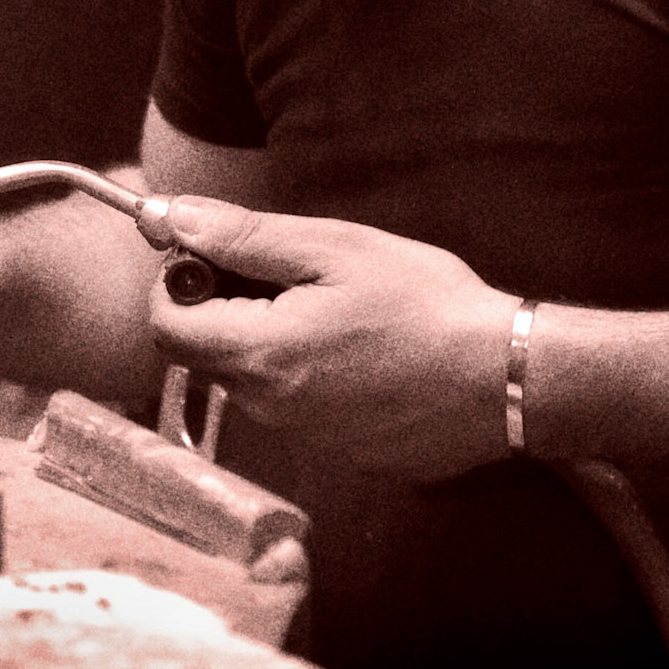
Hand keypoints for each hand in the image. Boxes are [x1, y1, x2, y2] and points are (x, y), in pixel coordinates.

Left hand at [149, 198, 518, 482]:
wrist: (503, 376)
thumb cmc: (424, 303)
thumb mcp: (335, 248)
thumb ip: (247, 236)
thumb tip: (175, 217)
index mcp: (260, 355)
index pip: (165, 330)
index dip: (176, 285)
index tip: (216, 254)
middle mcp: (269, 409)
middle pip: (205, 355)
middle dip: (224, 307)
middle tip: (286, 269)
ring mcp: (305, 438)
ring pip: (251, 380)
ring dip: (268, 337)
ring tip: (334, 303)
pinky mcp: (339, 451)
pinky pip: (295, 405)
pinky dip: (307, 370)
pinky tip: (361, 344)